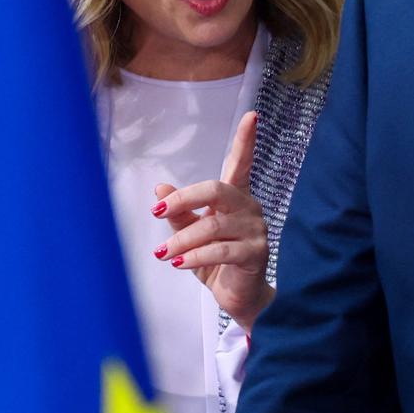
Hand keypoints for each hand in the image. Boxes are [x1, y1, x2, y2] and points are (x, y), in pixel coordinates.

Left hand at [150, 111, 274, 330]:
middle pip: (217, 189)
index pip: (241, 163)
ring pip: (213, 224)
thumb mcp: (191, 234)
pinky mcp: (256, 253)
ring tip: (162, 253)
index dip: (247, 140)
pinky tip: (178, 263)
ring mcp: (255, 230)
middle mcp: (249, 208)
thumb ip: (179, 212)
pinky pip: (220, 249)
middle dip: (184, 198)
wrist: (237, 297)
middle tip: (157, 211)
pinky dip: (194, 256)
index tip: (252, 115)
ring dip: (182, 240)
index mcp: (235, 197)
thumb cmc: (216, 261)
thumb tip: (159, 189)